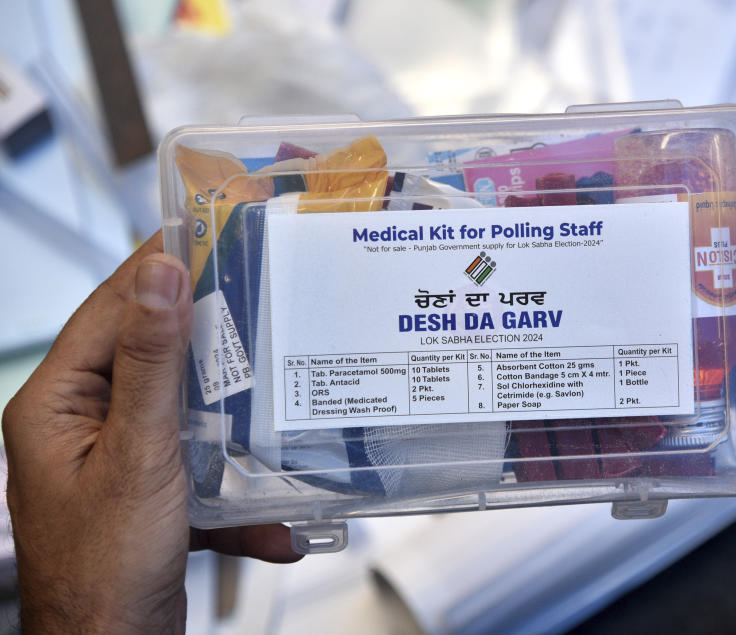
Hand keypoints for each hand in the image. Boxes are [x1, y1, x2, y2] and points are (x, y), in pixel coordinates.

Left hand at [2, 233, 300, 632]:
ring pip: (182, 404)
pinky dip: (234, 480)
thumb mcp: (137, 454)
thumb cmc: (105, 567)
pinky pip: (198, 458)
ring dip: (230, 411)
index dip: (158, 267)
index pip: (111, 309)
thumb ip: (150, 364)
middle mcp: (82, 421)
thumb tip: (157, 276)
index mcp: (58, 402)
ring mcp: (116, 455)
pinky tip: (268, 507)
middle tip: (256, 297)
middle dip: (206, 336)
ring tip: (272, 392)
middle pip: (150, 352)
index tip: (205, 230)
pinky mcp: (148, 487)